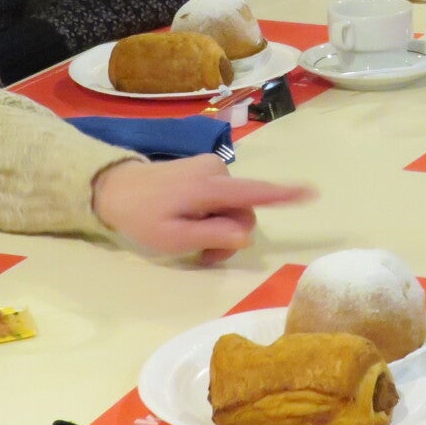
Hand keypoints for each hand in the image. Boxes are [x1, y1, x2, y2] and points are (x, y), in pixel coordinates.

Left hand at [91, 155, 312, 263]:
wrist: (113, 187)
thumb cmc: (141, 216)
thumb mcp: (172, 238)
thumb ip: (211, 236)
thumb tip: (246, 236)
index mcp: (209, 187)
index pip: (254, 193)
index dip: (284, 195)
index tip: (312, 192)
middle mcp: (217, 172)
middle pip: (244, 211)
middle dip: (230, 236)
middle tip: (202, 255)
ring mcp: (212, 168)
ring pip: (234, 207)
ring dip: (220, 227)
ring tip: (191, 238)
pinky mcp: (206, 170)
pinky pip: (223, 198)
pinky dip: (213, 215)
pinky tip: (190, 220)